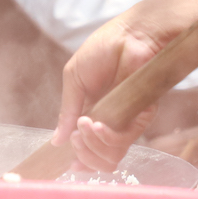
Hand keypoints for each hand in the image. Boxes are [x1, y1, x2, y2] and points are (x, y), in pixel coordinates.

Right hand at [54, 11, 164, 172]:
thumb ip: (66, 111)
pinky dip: (106, 138)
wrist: (131, 35)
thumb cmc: (103, 50)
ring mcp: (126, 121)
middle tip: (74, 139)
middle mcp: (110, 122)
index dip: (79, 158)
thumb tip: (56, 141)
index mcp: (92, 114)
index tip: (68, 163)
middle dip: (82, 153)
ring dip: (92, 146)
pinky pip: (124, 141)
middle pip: (98, 157)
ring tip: (84, 127)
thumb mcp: (74, 79)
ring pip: (111, 155)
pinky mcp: (141, 117)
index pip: (87, 146)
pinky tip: (95, 124)